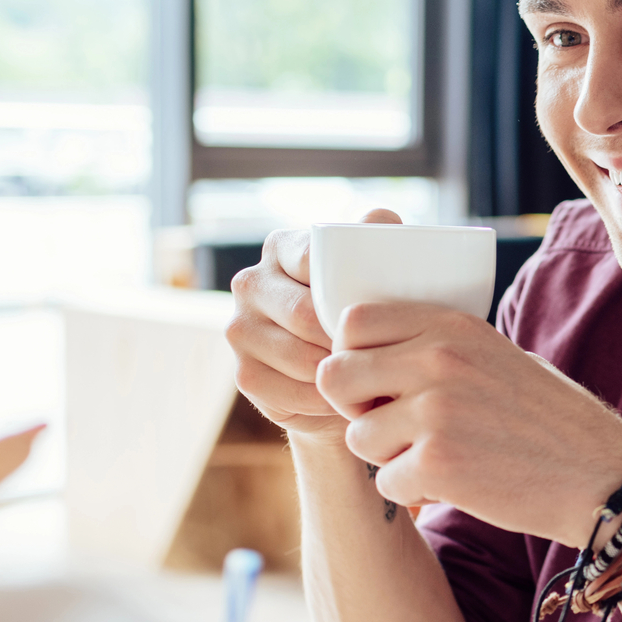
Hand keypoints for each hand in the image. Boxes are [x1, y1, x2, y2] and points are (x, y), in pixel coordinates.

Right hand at [226, 208, 401, 441]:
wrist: (350, 377)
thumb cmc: (368, 314)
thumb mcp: (378, 270)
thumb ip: (378, 236)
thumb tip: (380, 220)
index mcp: (282, 247)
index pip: (314, 262)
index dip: (347, 291)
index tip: (380, 310)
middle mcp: (251, 282)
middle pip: (304, 314)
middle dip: (345, 340)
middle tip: (382, 353)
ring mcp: (239, 328)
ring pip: (297, 357)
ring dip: (338, 373)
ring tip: (368, 376)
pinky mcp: (243, 374)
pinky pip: (287, 392)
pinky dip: (323, 400)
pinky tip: (342, 397)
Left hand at [317, 301, 621, 547]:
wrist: (601, 475)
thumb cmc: (550, 420)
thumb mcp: (497, 355)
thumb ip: (438, 348)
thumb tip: (371, 353)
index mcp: (451, 325)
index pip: (353, 322)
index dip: (354, 356)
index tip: (379, 382)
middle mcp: (438, 360)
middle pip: (335, 376)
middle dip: (355, 408)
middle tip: (394, 426)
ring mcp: (435, 411)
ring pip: (357, 437)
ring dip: (388, 457)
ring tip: (438, 458)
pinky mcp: (438, 464)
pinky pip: (386, 482)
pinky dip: (413, 492)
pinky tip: (455, 484)